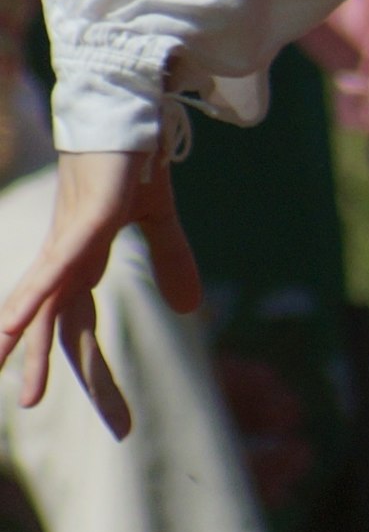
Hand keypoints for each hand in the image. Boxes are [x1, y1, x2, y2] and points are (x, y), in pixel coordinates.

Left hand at [0, 149, 200, 437]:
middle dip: (64, 378)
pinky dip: (35, 299)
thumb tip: (189, 311)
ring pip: (46, 307)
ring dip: (30, 351)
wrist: (122, 105)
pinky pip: (57, 268)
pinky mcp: (83, 221)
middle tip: (87, 425)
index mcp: (84, 264)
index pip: (84, 333)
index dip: (100, 380)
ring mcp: (70, 241)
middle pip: (63, 331)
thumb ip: (173, 261)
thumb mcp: (159, 218)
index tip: (123, 426)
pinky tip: (13, 327)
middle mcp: (67, 260)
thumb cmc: (132, 156)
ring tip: (25, 397)